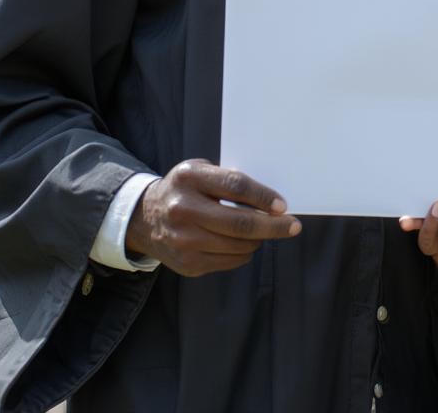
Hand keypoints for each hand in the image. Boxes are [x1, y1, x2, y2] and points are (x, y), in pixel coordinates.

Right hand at [125, 158, 300, 276]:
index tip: (283, 205)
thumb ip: (228, 180)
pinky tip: (244, 243)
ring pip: (238, 246)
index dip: (263, 196)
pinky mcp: (187, 264)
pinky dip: (244, 253)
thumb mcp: (200, 172)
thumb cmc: (184, 190)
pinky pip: (230, 261)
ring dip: (260, 239)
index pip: (235, 186)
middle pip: (240, 223)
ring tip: (265, 231)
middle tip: (293, 226)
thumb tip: (270, 200)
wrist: (144, 219)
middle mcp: (183, 210)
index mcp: (189, 178)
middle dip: (273, 226)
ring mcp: (184, 241)